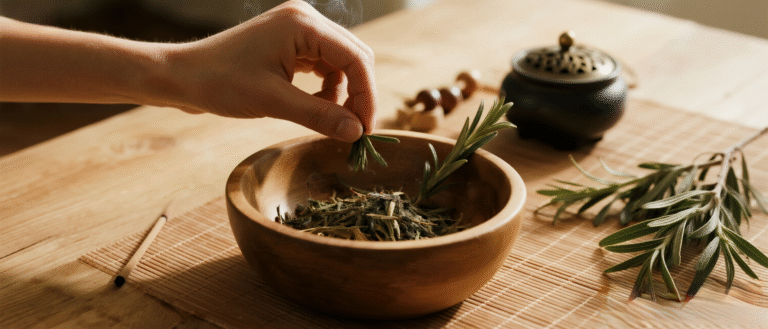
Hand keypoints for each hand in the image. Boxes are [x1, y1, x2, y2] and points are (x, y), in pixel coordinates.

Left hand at [171, 0, 375, 141]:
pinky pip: (323, 65)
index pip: (355, 58)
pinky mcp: (290, 42)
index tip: (365, 130)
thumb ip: (320, 115)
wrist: (183, 76)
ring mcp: (297, 29)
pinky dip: (327, 88)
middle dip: (359, 94)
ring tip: (333, 121)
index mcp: (302, 24)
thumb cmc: (220, 83)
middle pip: (354, 56)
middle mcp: (305, 19)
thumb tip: (356, 132)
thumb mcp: (273, 102)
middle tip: (356, 130)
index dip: (366, 96)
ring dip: (344, 93)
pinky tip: (317, 106)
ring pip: (341, 62)